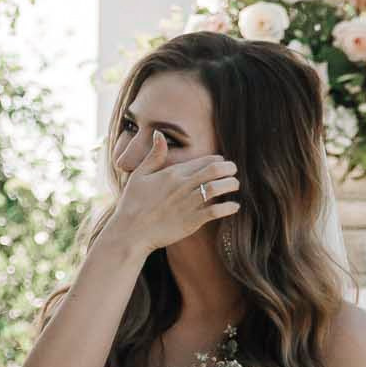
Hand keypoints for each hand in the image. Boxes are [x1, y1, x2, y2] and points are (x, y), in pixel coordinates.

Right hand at [96, 132, 240, 257]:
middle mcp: (183, 186)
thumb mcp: (139, 175)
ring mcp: (188, 203)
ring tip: (234, 186)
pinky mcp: (192, 221)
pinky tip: (234, 207)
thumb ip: (154, 155)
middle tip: (233, 172)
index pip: (204, 160)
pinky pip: (216, 211)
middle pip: (216, 170)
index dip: (218, 160)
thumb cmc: (132, 204)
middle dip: (230, 169)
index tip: (222, 164)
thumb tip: (159, 134)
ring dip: (231, 185)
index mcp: (172, 173)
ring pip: (218, 188)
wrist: (130, 233)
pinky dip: (229, 208)